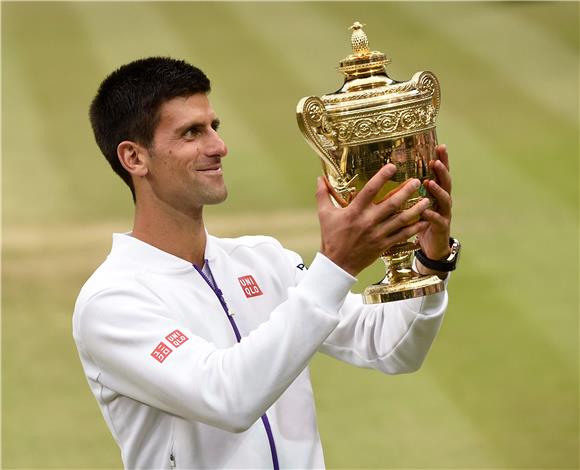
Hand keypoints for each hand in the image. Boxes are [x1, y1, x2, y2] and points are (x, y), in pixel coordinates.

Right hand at [316, 164, 430, 276]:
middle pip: (391, 204)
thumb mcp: (324, 214)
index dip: (381, 177)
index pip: (369, 190)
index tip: (392, 166)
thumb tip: (319, 177)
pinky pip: (402, 235)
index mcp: (354, 212)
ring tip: (427, 199)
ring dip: (415, 209)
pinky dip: (414, 229)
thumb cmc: (330, 237)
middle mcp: (368, 221)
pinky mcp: (383, 245)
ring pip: (401, 220)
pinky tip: (424, 221)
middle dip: (406, 191)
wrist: (337, 264)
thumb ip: (323, 195)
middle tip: (418, 181)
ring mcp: (377, 234)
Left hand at [416, 144, 452, 272]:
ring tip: (430, 182)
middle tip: (436, 160)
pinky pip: (438, 220)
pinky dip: (432, 215)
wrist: (432, 247)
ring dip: (438, 190)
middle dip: (443, 170)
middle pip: (446, 182)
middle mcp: (443, 201)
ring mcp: (444, 214)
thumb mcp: (417, 204)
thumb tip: (397, 173)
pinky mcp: (441, 228)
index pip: (440, 173)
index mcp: (436, 193)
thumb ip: (412, 190)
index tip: (439, 146)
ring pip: (445, 199)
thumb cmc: (422, 222)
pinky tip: (425, 211)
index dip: (441, 160)